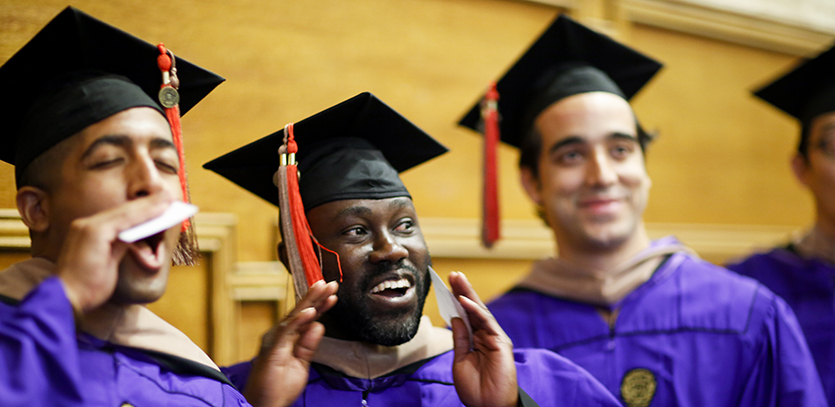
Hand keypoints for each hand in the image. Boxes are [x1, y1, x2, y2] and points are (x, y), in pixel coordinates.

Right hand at [56, 192, 172, 314]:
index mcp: (87, 231)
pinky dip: (144, 213)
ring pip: (126, 212)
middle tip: (169, 197)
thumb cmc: (86, 287)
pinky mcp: (95, 232)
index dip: (140, 211)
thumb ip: (119, 247)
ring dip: (149, 205)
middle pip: (123, 211)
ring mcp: (89, 226)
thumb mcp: (107, 263)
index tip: (160, 205)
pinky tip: (160, 210)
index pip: (119, 217)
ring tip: (169, 199)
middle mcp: (86, 225)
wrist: (68, 300)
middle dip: (148, 204)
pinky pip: (125, 219)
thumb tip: (135, 238)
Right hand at [244, 280, 337, 406]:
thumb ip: (309, 345)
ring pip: (294, 316)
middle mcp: (279, 335)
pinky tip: (311, 311)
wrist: (263, 405)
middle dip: (317, 296)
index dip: (320, 304)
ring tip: (322, 288)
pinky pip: (287, 331)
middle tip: (331, 283)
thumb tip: (319, 325)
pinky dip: (299, 320)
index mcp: (287, 338)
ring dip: (310, 302)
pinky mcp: (272, 349)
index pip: (306, 318)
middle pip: (301, 311)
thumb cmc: (278, 387)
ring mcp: (275, 340)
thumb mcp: (301, 364)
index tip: (333, 294)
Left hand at [450, 271, 516, 406]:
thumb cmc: (475, 389)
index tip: (446, 285)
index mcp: (475, 340)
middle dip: (463, 291)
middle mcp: (486, 336)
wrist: (487, 406)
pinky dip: (474, 310)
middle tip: (453, 274)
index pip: (465, 316)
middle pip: (473, 309)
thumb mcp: (460, 361)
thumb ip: (460, 339)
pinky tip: (464, 300)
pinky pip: (486, 322)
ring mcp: (494, 338)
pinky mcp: (501, 342)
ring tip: (457, 280)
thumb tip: (454, 318)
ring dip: (468, 294)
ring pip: (480, 311)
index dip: (456, 300)